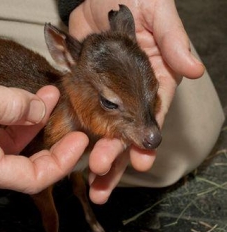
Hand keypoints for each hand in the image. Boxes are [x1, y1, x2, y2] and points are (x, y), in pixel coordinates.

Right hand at [0, 33, 88, 193]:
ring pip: (8, 143)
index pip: (28, 178)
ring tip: (48, 95)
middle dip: (48, 138)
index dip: (59, 164)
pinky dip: (11, 114)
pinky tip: (22, 96)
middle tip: (68, 116)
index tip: (79, 143)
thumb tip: (36, 109)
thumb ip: (8, 104)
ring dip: (30, 120)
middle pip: (21, 162)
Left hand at [69, 0, 204, 203]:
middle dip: (114, 156)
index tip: (140, 163)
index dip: (146, 142)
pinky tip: (68, 155)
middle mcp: (130, 96)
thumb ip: (172, 41)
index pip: (152, 118)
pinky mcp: (84, 92)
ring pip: (102, 134)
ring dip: (96, 158)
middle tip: (100, 174)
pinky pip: (79, 118)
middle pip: (124, 134)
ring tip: (90, 183)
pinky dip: (75, 138)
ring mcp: (105, 96)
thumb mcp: (157, 13)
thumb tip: (194, 69)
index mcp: (153, 81)